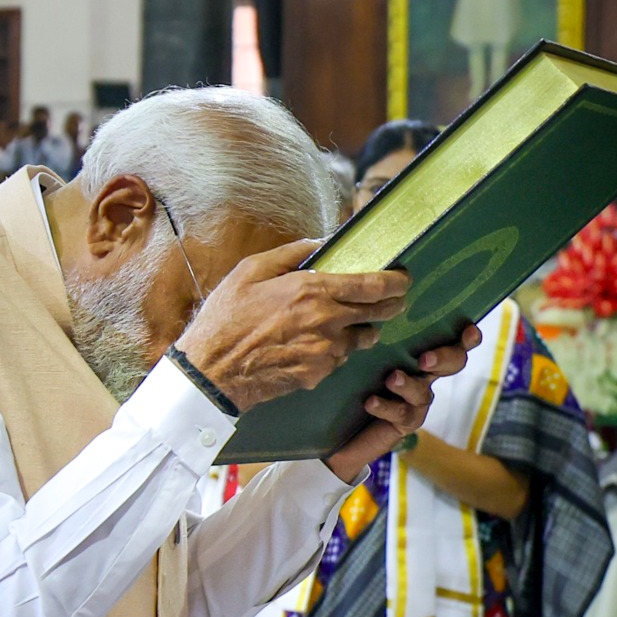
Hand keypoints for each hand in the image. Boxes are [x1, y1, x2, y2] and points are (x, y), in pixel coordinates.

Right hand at [173, 240, 409, 411]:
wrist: (213, 371)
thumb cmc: (227, 318)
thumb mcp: (251, 271)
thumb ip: (291, 253)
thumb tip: (320, 242)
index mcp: (313, 290)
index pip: (373, 285)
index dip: (396, 281)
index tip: (403, 277)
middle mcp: (328, 321)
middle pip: (381, 312)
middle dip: (393, 303)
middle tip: (394, 298)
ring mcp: (326, 351)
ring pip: (365, 338)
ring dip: (364, 328)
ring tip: (351, 322)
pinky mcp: (320, 374)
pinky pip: (342, 358)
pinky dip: (338, 349)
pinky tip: (320, 343)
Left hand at [322, 325, 483, 482]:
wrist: (341, 424)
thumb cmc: (353, 377)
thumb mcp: (360, 352)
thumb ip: (370, 337)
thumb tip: (366, 309)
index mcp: (420, 353)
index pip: (450, 340)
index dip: (466, 337)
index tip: (469, 329)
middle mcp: (424, 375)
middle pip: (452, 363)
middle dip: (444, 358)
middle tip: (424, 359)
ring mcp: (417, 400)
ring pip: (423, 391)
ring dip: (408, 384)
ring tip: (392, 378)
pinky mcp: (405, 422)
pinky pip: (402, 413)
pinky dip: (386, 406)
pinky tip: (370, 402)